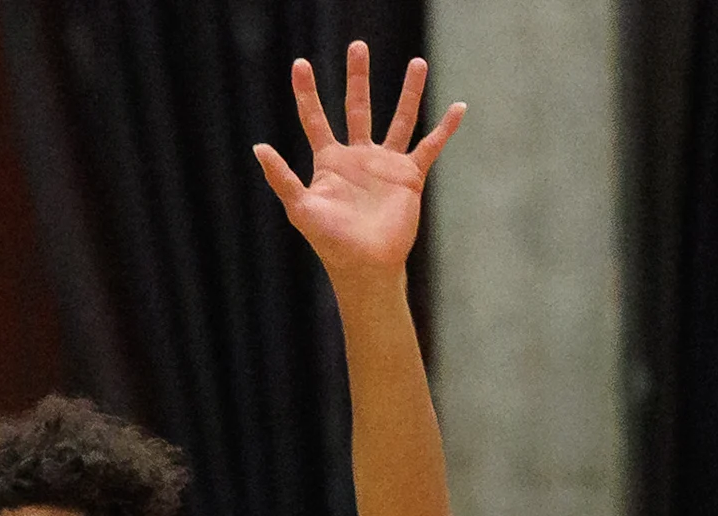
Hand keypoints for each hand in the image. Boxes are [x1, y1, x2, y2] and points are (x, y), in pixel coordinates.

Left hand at [254, 43, 462, 282]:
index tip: (301, 64)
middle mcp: (358, 156)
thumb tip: (259, 146)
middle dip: (357, 77)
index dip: (307, 92)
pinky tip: (458, 107)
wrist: (366, 267)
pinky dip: (445, 128)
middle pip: (358, 107)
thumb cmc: (330, 242)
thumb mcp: (301, 208)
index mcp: (330, 161)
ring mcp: (385, 165)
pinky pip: (430, 147)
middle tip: (358, 45)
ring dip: (408, 92)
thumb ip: (282, 177)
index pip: (315, 118)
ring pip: (399, 118)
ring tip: (417, 62)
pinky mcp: (409, 177)